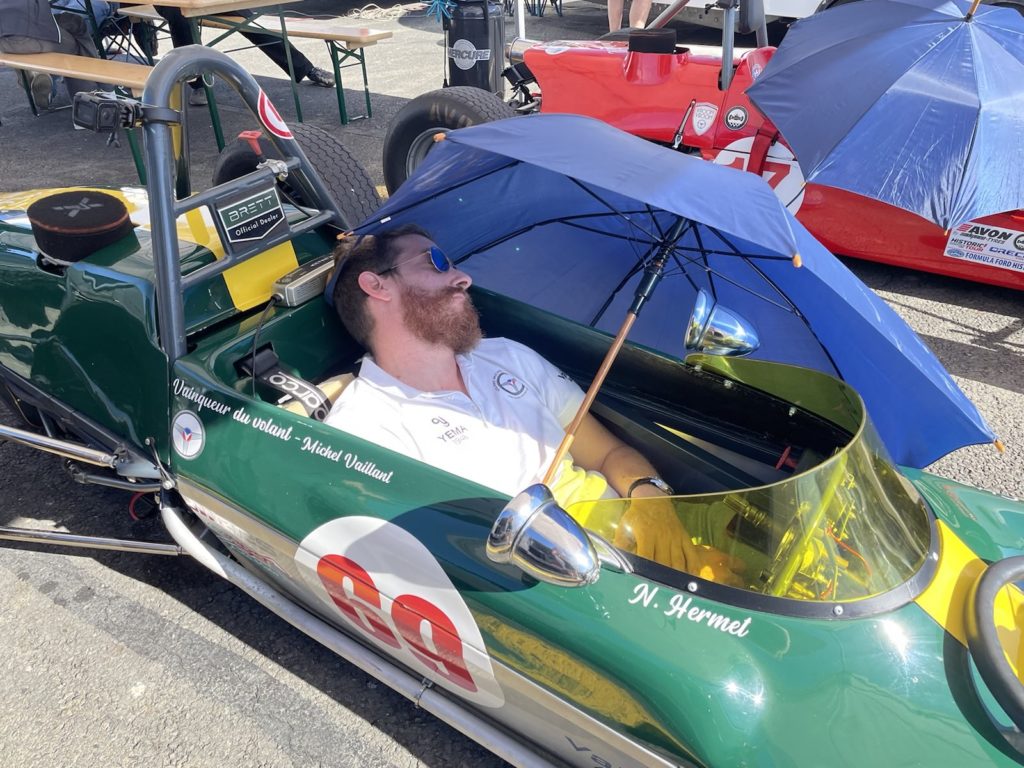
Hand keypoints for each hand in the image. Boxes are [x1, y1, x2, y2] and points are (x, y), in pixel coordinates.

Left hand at [614, 490, 744, 585]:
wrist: (654, 498)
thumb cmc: (636, 516)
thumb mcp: (624, 526)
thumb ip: (621, 544)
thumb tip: (613, 560)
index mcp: (646, 534)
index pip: (647, 557)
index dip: (647, 571)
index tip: (646, 585)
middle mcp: (662, 537)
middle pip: (664, 562)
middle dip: (663, 579)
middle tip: (662, 596)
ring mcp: (675, 538)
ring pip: (679, 561)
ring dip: (678, 578)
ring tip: (677, 593)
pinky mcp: (685, 537)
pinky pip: (692, 554)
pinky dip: (693, 568)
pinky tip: (692, 580)